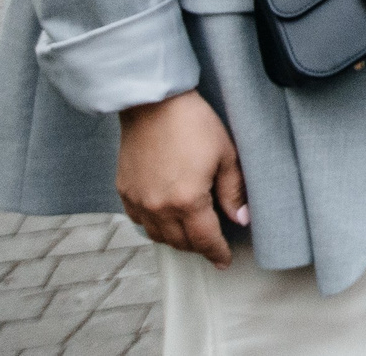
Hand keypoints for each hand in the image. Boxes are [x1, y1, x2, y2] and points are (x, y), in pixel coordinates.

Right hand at [117, 91, 244, 266]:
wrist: (153, 104)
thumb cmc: (193, 124)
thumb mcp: (225, 155)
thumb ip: (233, 191)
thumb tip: (240, 219)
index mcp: (187, 201)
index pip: (204, 239)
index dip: (217, 253)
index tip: (224, 262)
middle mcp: (159, 207)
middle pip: (180, 242)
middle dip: (199, 247)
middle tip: (212, 246)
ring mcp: (138, 201)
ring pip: (158, 236)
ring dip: (176, 240)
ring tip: (191, 235)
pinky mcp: (124, 191)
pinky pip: (140, 221)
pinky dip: (154, 227)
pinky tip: (166, 219)